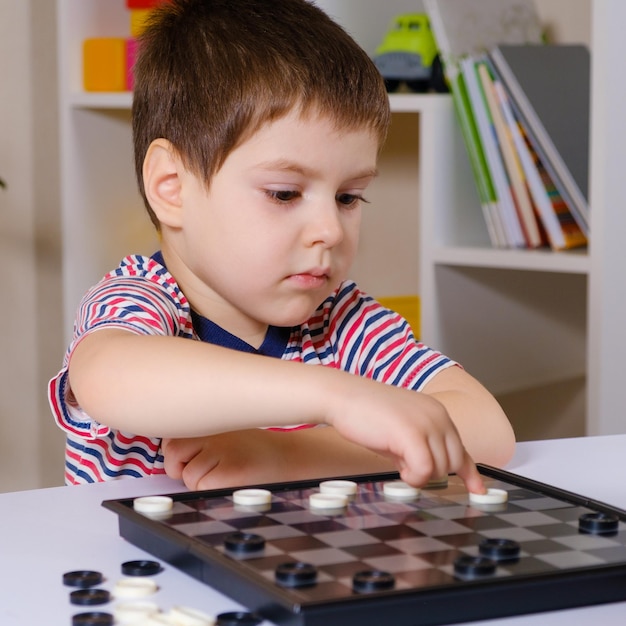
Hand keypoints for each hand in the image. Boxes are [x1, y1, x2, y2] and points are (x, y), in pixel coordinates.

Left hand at [162, 430, 290, 489]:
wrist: (288, 456)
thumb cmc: (253, 448)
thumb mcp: (223, 430)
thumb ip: (197, 436)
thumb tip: (170, 455)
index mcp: (210, 417)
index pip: (172, 435)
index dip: (179, 451)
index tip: (192, 455)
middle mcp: (215, 429)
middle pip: (173, 452)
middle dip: (180, 467)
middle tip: (204, 468)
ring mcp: (223, 449)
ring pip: (187, 475)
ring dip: (199, 482)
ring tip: (224, 474)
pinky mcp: (232, 470)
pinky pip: (201, 487)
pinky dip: (210, 490)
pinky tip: (230, 480)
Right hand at [327, 376, 485, 493]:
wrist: (342, 396)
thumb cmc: (365, 413)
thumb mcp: (401, 431)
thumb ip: (421, 447)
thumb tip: (429, 472)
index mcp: (437, 413)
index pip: (461, 449)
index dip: (470, 473)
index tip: (477, 489)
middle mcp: (438, 416)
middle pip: (453, 463)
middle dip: (431, 473)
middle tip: (405, 467)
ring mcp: (427, 423)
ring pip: (439, 469)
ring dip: (419, 475)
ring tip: (397, 461)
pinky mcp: (412, 433)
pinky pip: (425, 470)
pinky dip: (413, 477)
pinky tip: (398, 468)